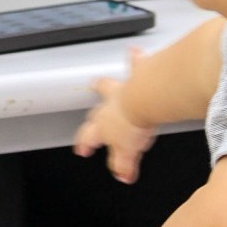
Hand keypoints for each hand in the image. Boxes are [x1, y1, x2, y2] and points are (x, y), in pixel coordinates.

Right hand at [73, 47, 156, 183]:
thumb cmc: (134, 121)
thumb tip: (123, 176)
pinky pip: (135, 64)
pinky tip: (133, 51)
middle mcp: (110, 105)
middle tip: (89, 121)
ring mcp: (122, 89)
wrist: (144, 98)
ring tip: (96, 83)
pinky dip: (134, 58)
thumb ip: (125, 164)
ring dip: (102, 85)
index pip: (91, 136)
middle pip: (96, 113)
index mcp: (105, 125)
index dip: (85, 143)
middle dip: (92, 119)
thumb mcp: (128, 151)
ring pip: (108, 87)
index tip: (82, 149)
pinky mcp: (138, 75)